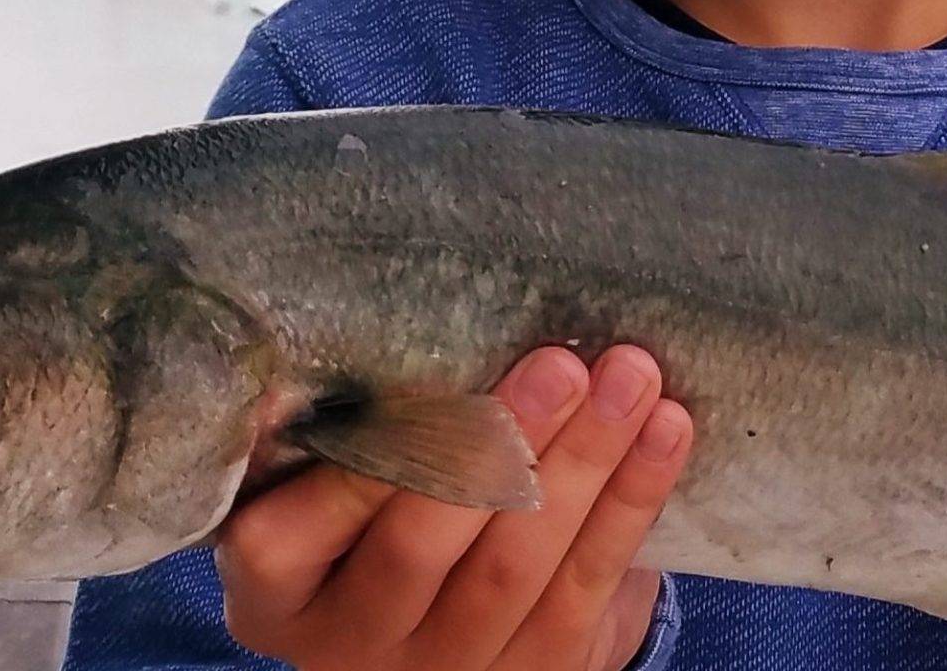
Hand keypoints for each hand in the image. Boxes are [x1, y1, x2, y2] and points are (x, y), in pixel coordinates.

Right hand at [217, 345, 692, 670]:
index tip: (438, 368)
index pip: (305, 523)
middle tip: (560, 362)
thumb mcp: (337, 486)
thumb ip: (361, 426)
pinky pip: (588, 584)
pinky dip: (633, 498)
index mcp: (280, 586)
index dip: (379, 451)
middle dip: (499, 444)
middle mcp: (351, 641)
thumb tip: (398, 312)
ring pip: (517, 564)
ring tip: (630, 374)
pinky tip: (666, 427)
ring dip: (584, 460)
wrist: (456, 633)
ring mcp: (446, 669)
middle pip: (421, 543)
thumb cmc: (386, 514)